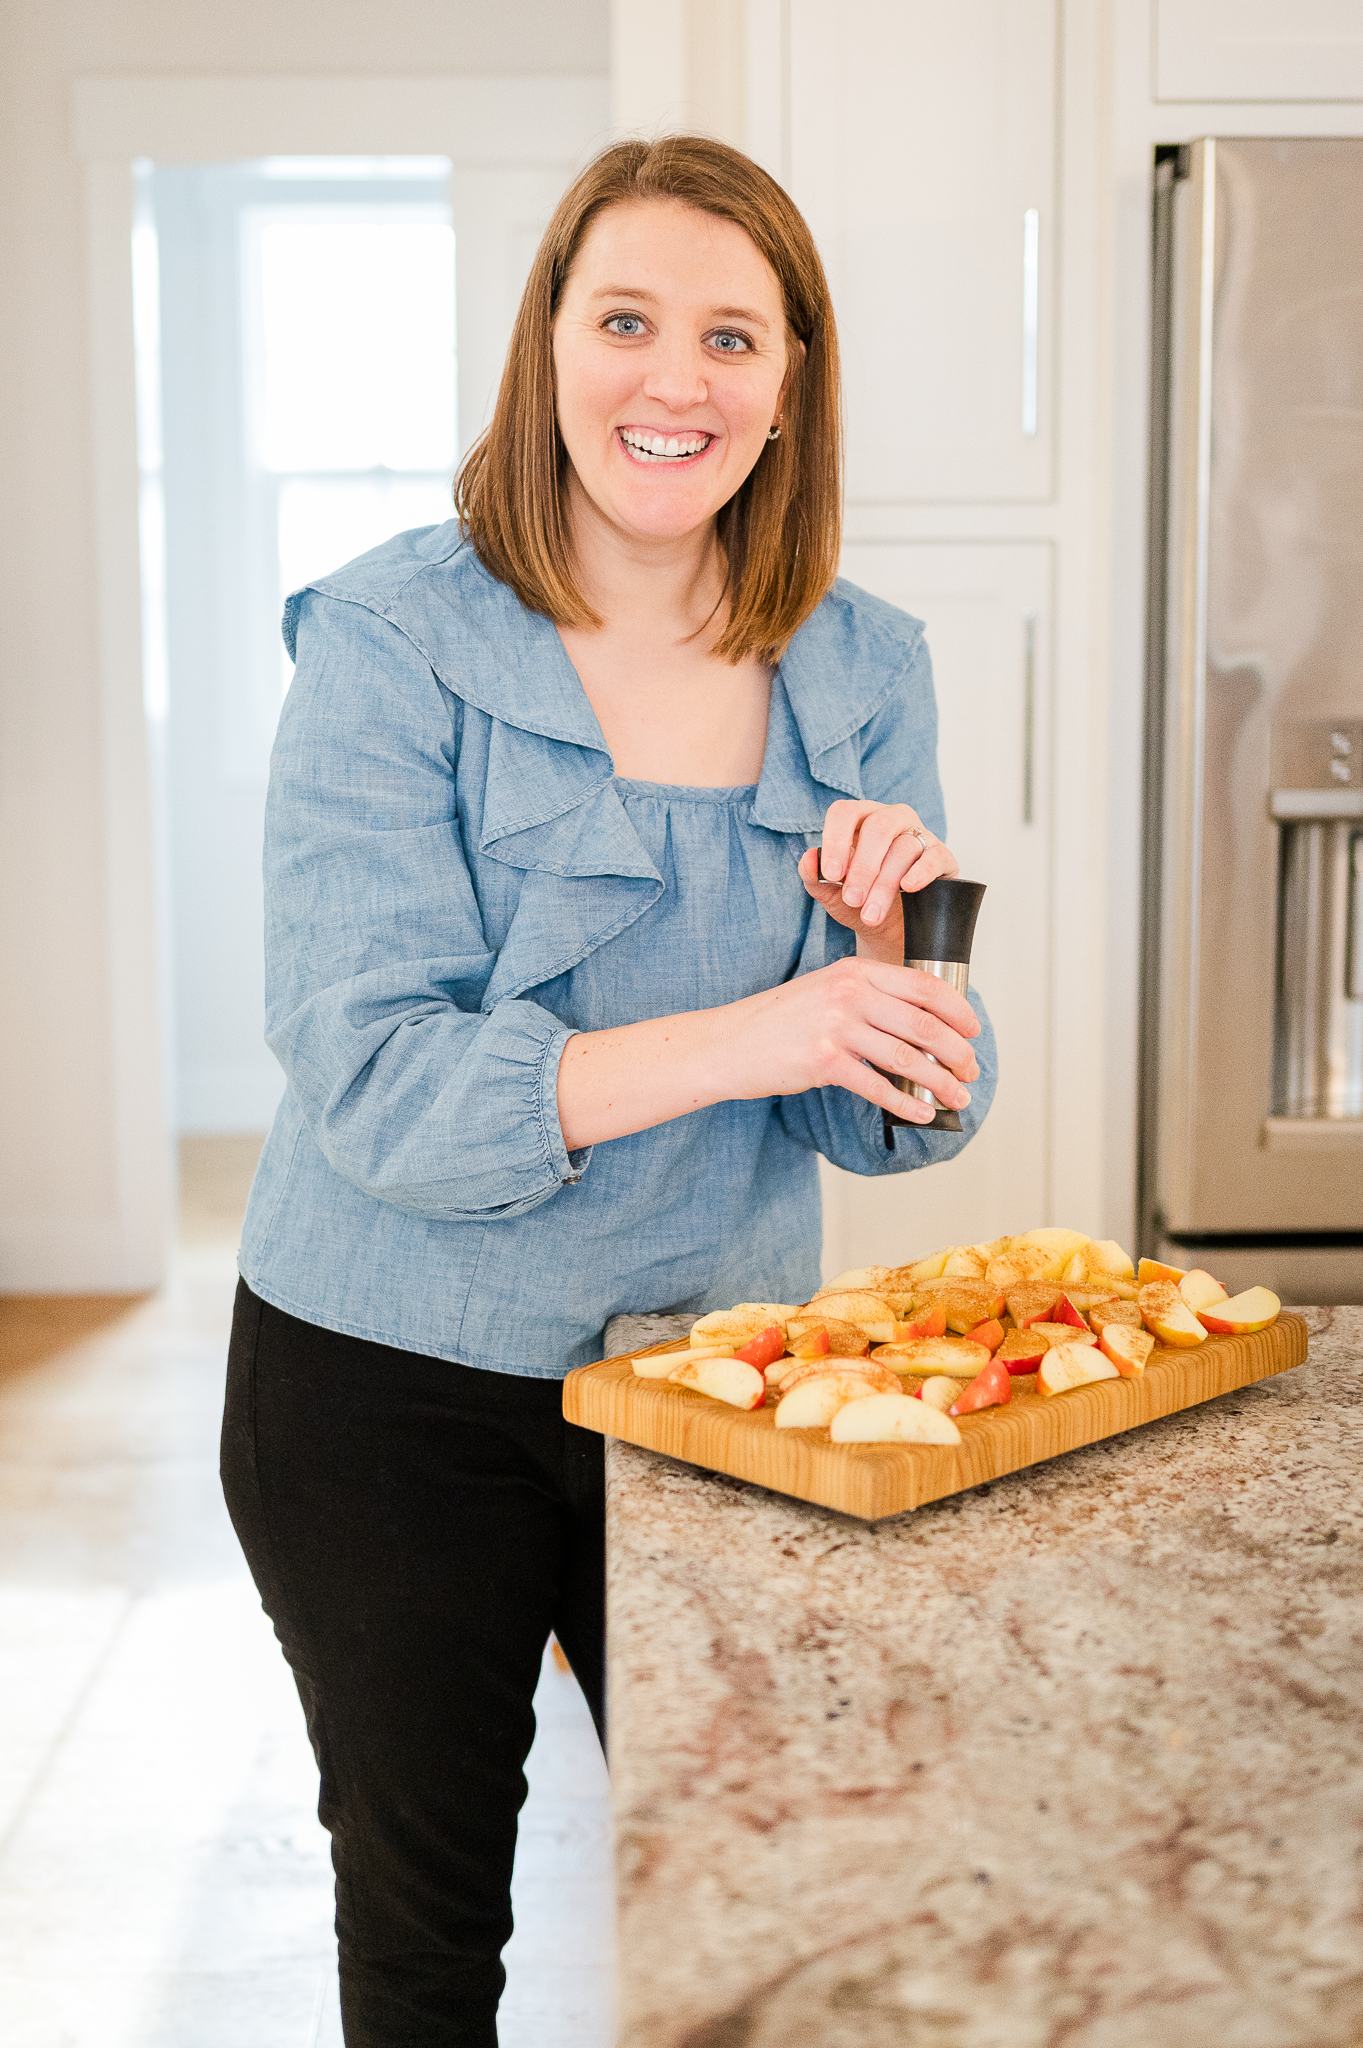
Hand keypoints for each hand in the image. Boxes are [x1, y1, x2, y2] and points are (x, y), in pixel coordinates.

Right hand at [729, 953, 980, 1123]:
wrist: (729, 1043)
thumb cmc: (779, 1021)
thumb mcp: (826, 991)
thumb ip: (869, 998)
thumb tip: (920, 1025)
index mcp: (855, 971)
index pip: (925, 986)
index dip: (959, 1011)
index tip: (974, 1031)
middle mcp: (849, 993)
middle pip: (926, 1024)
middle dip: (958, 1053)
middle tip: (971, 1071)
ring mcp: (837, 1027)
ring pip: (909, 1058)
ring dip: (942, 1083)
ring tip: (958, 1098)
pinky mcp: (824, 1062)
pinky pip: (879, 1087)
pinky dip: (908, 1104)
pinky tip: (924, 1113)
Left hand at [798, 801, 960, 964]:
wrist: (891, 929)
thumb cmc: (859, 902)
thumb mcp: (831, 893)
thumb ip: (815, 877)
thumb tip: (808, 859)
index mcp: (859, 819)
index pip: (845, 812)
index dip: (836, 840)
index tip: (831, 874)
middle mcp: (891, 819)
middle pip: (877, 827)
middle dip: (863, 866)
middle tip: (853, 899)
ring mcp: (919, 835)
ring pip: (904, 847)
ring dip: (885, 883)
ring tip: (871, 913)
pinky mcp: (941, 856)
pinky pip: (933, 857)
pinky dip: (921, 872)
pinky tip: (908, 887)